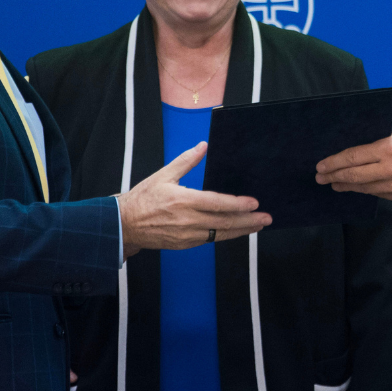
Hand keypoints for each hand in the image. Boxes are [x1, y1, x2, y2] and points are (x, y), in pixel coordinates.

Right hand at [119, 142, 270, 252]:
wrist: (125, 225)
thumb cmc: (142, 199)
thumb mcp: (163, 175)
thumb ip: (186, 161)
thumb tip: (203, 146)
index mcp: (183, 201)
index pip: (217, 203)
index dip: (238, 204)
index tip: (254, 203)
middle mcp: (187, 221)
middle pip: (225, 222)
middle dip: (249, 221)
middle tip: (266, 218)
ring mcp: (187, 235)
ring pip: (221, 234)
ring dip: (242, 230)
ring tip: (258, 226)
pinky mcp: (185, 244)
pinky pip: (211, 239)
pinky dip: (226, 235)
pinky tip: (237, 231)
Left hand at [315, 125, 391, 202]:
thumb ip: (380, 136)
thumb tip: (357, 141)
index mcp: (389, 148)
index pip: (353, 157)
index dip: (334, 162)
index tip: (321, 165)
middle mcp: (391, 169)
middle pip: (353, 175)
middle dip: (334, 176)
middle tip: (320, 177)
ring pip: (364, 188)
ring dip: (346, 185)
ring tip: (335, 184)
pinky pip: (378, 194)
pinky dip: (365, 190)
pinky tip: (357, 187)